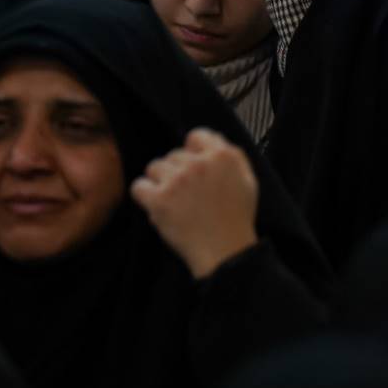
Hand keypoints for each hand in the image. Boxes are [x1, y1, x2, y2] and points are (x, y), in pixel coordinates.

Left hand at [131, 128, 258, 278]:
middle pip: (173, 155)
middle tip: (188, 194)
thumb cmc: (236, 219)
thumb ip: (232, 156)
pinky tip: (158, 206)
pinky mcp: (159, 199)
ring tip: (174, 201)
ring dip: (160, 182)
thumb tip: (213, 139)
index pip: (196, 136)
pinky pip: (139, 186)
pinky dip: (144, 196)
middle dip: (177, 172)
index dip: (193, 152)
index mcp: (224, 156)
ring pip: (154, 167)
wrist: (224, 250)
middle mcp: (200, 164)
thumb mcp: (248, 181)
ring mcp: (178, 180)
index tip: (194, 167)